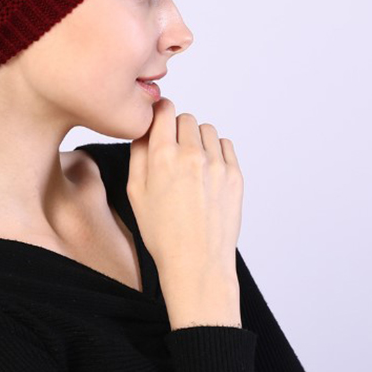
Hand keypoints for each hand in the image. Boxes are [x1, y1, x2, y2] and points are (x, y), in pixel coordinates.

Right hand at [128, 98, 243, 322]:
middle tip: (172, 152)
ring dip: (197, 139)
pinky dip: (215, 152)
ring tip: (190, 165)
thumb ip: (139, 153)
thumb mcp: (135, 192)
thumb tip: (145, 128)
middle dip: (177, 129)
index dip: (159, 112)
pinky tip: (205, 173)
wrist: (197, 261)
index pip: (165, 110)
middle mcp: (192, 155)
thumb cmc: (162, 232)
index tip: (158, 121)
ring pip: (206, 130)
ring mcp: (217, 164)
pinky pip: (225, 146)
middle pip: (186, 118)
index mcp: (163, 156)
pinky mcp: (235, 174)